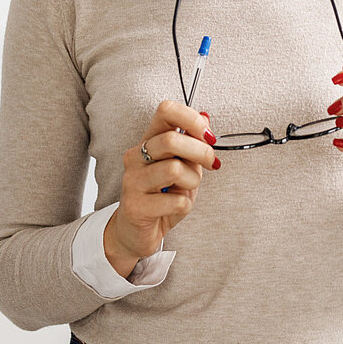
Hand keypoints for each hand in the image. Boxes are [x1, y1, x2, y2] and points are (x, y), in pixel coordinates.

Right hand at [104, 101, 219, 276]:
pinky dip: (185, 205)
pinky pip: (175, 201)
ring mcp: (132, 181)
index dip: (192, 119)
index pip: (166, 111)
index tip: (208, 136)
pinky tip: (175, 208)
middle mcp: (136, 156)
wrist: (137, 232)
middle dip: (201, 152)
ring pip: (174, 169)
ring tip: (186, 189)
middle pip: (171, 140)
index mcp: (149, 140)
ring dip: (192, 181)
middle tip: (210, 163)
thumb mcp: (184, 163)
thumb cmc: (163, 194)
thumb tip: (206, 117)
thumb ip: (193, 141)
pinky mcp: (135, 207)